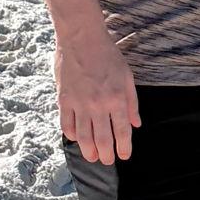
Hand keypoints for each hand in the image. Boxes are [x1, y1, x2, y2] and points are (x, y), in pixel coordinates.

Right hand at [56, 25, 139, 164]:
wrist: (82, 38)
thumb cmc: (107, 55)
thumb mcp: (127, 76)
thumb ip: (132, 103)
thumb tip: (136, 124)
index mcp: (117, 99)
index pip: (122, 132)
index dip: (124, 148)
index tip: (124, 156)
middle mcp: (98, 105)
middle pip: (102, 140)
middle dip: (106, 155)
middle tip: (106, 161)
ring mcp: (79, 103)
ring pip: (83, 137)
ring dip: (88, 151)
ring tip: (92, 157)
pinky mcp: (64, 99)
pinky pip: (66, 124)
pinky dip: (71, 134)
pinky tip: (76, 138)